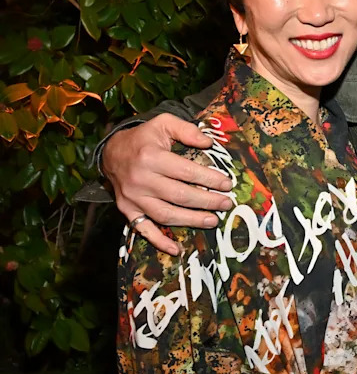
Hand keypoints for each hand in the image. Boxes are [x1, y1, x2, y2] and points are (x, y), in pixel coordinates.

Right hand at [102, 114, 232, 254]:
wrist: (111, 152)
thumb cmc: (143, 138)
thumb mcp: (163, 123)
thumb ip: (187, 130)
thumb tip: (209, 143)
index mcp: (151, 158)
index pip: (187, 172)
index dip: (210, 179)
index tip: (227, 184)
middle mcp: (141, 180)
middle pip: (179, 196)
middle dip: (207, 202)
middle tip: (226, 204)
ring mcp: (133, 198)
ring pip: (166, 214)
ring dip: (191, 221)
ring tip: (213, 221)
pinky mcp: (127, 210)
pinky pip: (143, 230)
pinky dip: (160, 241)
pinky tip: (177, 249)